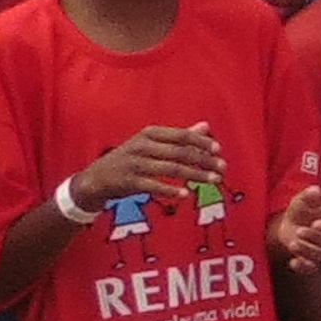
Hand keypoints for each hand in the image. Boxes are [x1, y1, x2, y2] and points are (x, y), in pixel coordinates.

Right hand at [73, 125, 222, 214]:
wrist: (97, 178)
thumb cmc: (132, 158)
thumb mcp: (152, 143)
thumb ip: (179, 136)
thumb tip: (206, 126)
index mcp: (150, 133)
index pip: (181, 135)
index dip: (201, 142)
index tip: (219, 149)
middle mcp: (142, 145)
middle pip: (179, 152)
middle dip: (203, 160)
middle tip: (223, 168)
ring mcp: (135, 164)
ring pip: (170, 168)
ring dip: (195, 175)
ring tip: (214, 180)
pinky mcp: (129, 182)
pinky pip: (153, 185)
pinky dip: (170, 189)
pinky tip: (185, 194)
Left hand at [269, 185, 320, 269]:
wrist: (292, 223)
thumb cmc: (303, 208)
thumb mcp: (303, 199)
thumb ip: (310, 195)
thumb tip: (315, 190)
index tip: (316, 224)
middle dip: (314, 238)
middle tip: (298, 231)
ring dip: (307, 251)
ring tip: (293, 243)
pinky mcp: (315, 261)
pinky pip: (312, 269)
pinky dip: (303, 268)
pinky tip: (293, 262)